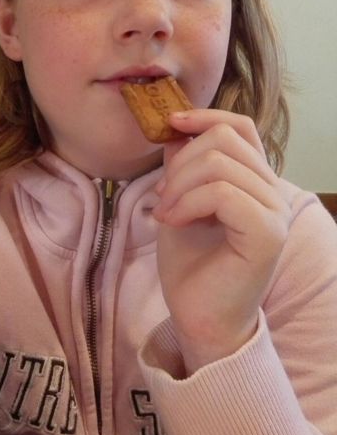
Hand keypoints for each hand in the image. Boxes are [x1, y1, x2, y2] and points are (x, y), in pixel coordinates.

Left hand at [153, 109, 291, 374]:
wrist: (199, 317)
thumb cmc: (191, 266)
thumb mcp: (179, 203)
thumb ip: (182, 168)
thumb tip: (176, 131)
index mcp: (254, 182)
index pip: (240, 127)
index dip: (204, 117)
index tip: (170, 124)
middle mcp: (272, 192)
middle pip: (223, 140)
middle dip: (179, 162)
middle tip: (162, 196)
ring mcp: (274, 212)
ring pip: (220, 163)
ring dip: (179, 184)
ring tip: (165, 213)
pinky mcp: (267, 233)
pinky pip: (223, 192)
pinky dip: (188, 202)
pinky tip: (174, 222)